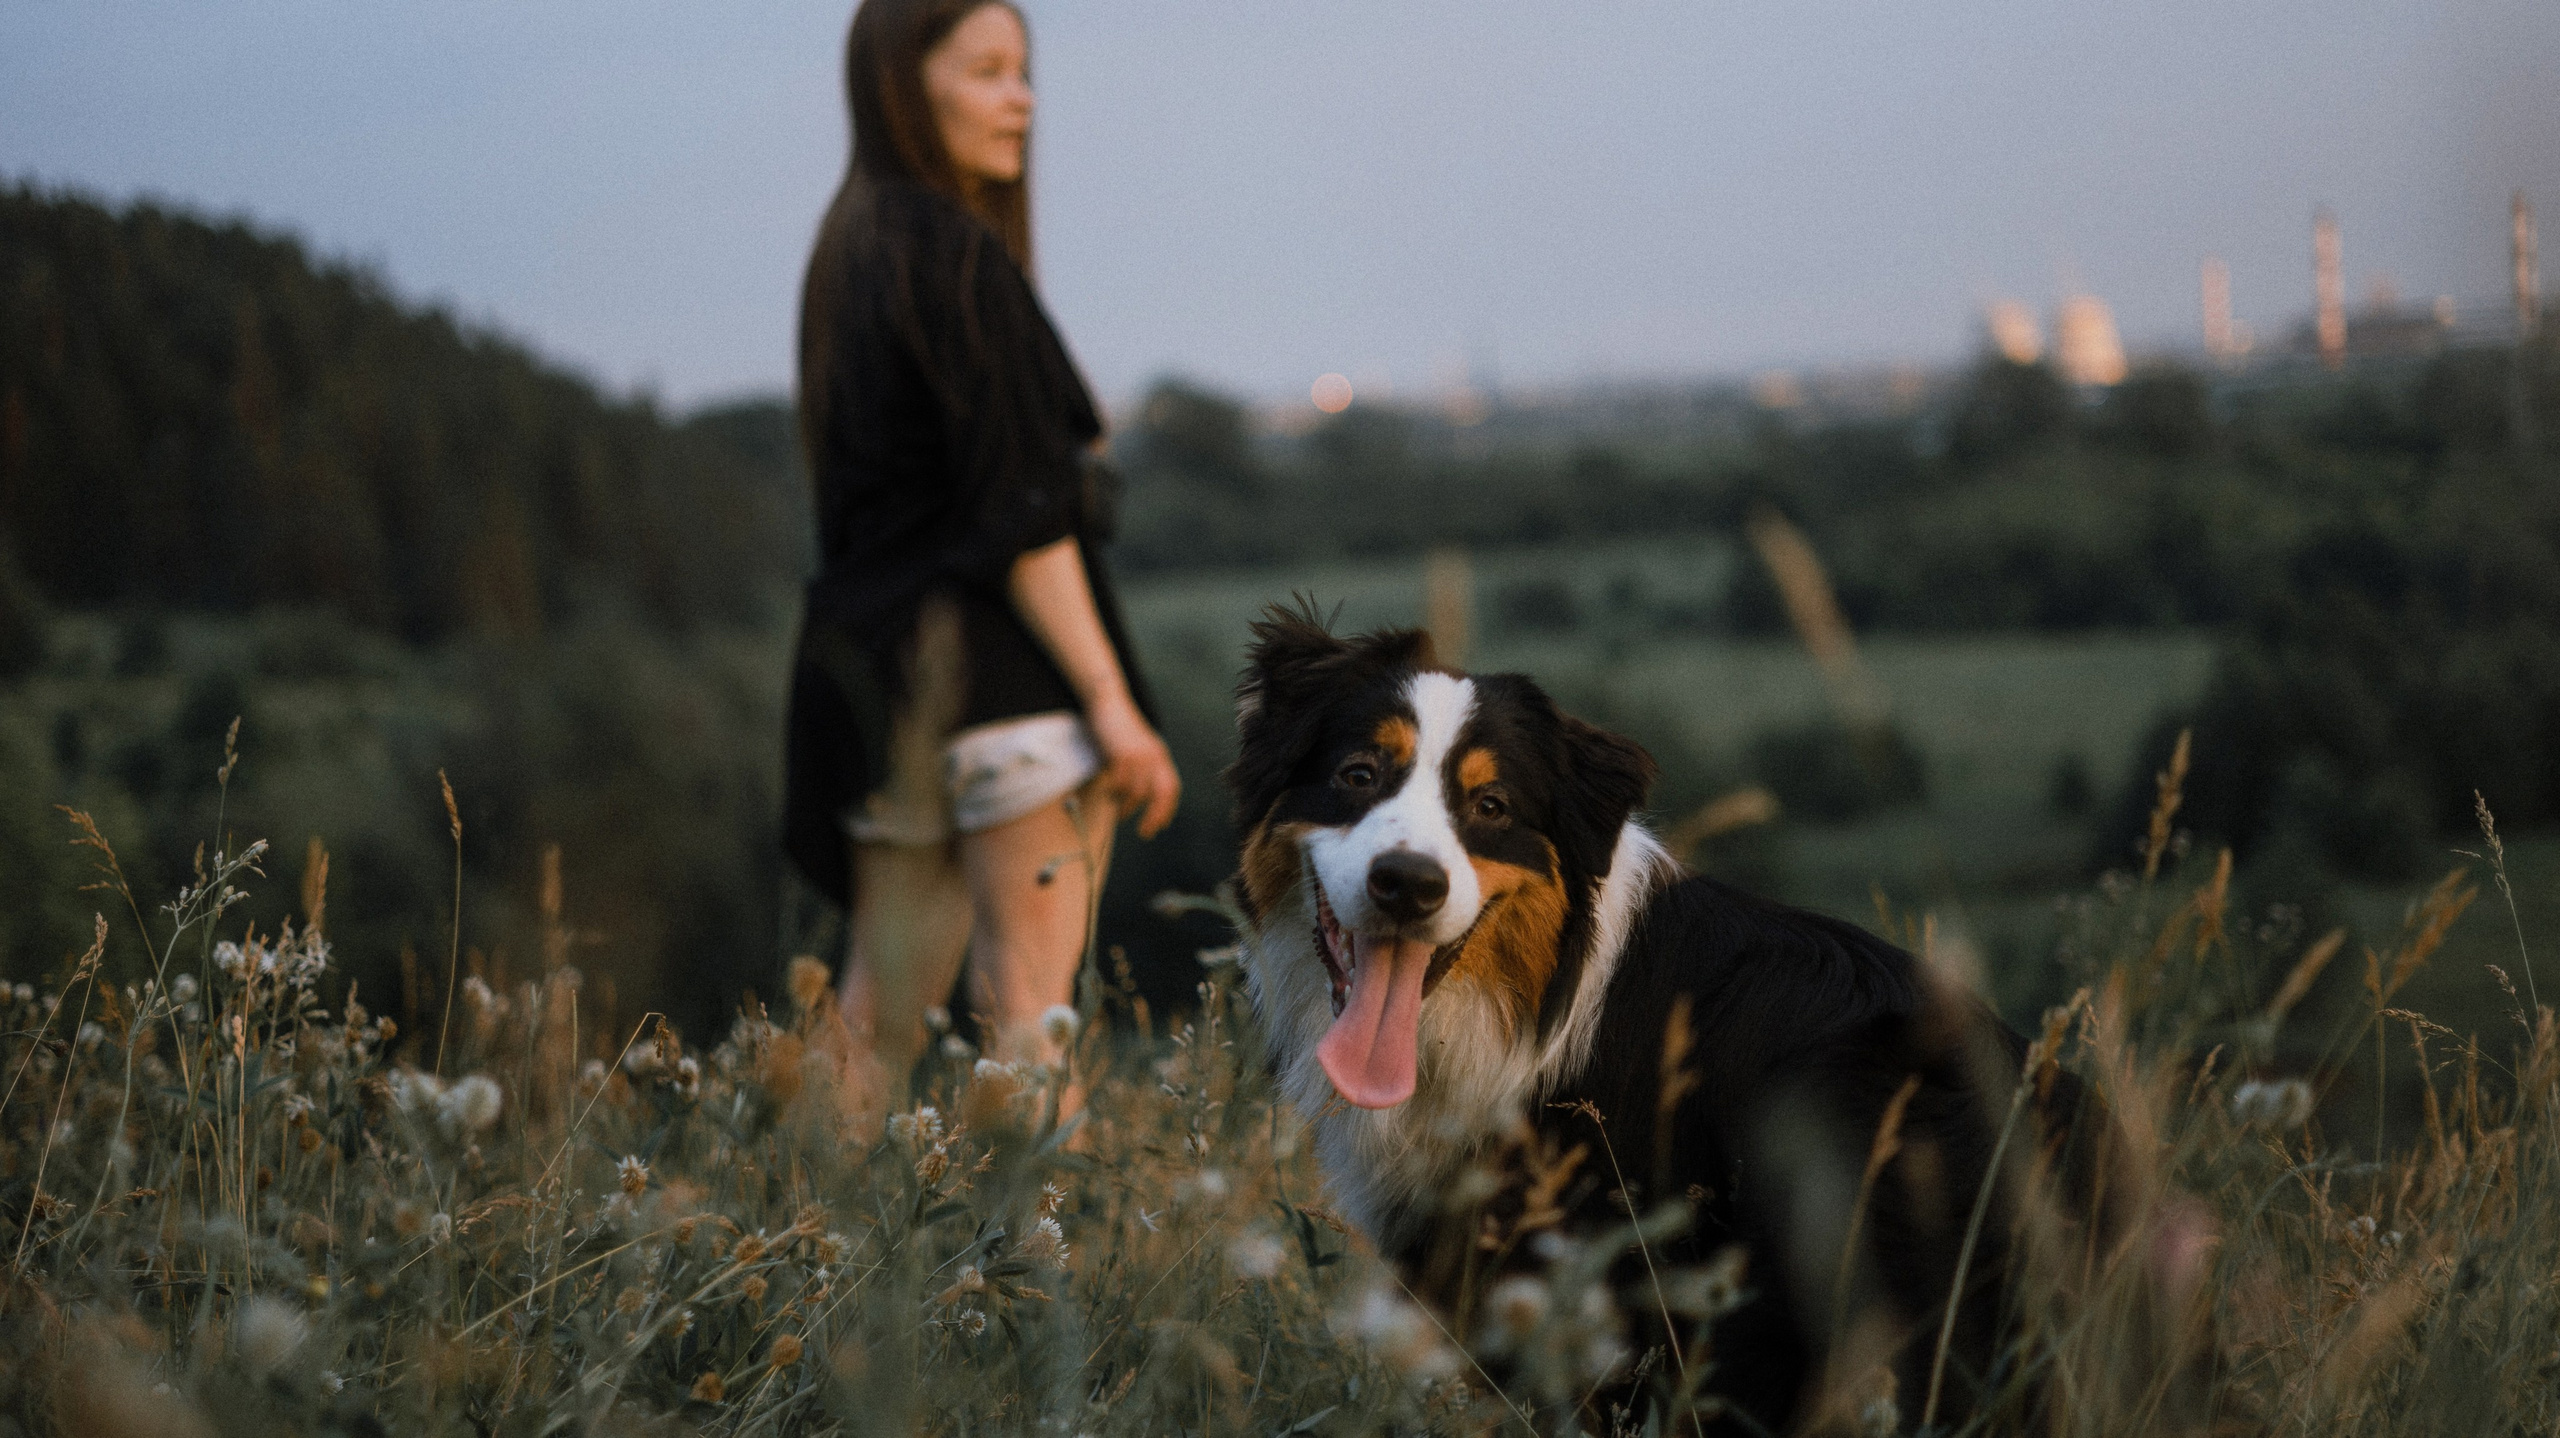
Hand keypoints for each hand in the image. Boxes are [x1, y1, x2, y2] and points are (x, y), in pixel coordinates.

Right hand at [1087, 695, 1180, 838]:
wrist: (1108, 703)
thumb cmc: (1121, 730)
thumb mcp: (1139, 748)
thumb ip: (1146, 768)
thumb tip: (1146, 797)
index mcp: (1160, 756)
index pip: (1171, 788)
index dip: (1167, 809)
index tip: (1160, 826)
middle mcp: (1153, 756)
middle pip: (1161, 794)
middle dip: (1154, 816)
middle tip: (1145, 833)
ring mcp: (1137, 755)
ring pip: (1138, 792)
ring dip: (1129, 808)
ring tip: (1121, 815)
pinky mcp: (1120, 754)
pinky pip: (1120, 782)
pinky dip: (1115, 794)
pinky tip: (1110, 796)